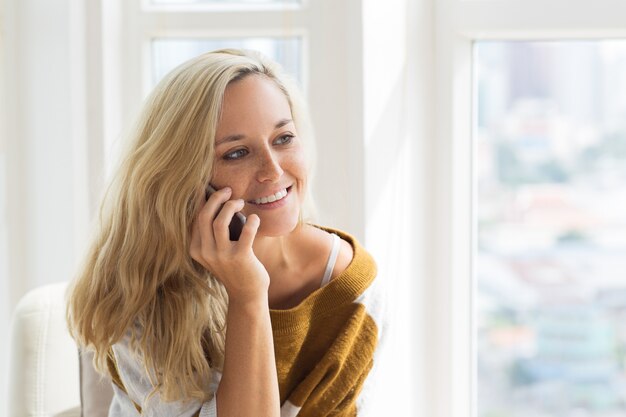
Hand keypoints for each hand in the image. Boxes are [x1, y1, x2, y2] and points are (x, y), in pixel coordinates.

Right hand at [190, 187, 268, 301]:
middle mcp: (205, 253)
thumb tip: (215, 202)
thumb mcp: (215, 252)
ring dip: (231, 206)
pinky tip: (254, 218)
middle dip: (216, 198)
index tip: (212, 189)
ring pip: (220, 222)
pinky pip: (246, 232)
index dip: (203, 200)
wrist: (246, 293)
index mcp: (196, 249)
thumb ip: (211, 233)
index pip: (195, 218)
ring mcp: (222, 256)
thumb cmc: (233, 266)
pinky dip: (252, 221)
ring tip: (240, 202)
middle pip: (204, 216)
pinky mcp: (240, 258)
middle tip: (228, 190)